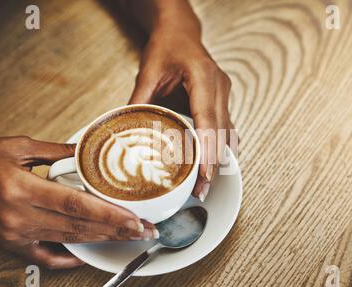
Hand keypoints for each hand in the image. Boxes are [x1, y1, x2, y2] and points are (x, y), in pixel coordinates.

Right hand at [0, 137, 156, 268]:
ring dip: (101, 240)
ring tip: (127, 238)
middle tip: (143, 231)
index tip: (134, 219)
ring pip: (68, 240)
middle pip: (78, 226)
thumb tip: (86, 151)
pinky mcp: (10, 242)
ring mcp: (15, 233)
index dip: (110, 214)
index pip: (77, 205)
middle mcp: (20, 216)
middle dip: (116, 230)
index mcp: (22, 188)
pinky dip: (67, 258)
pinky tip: (86, 255)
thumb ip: (56, 151)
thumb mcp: (17, 146)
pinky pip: (44, 256)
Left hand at [129, 26, 236, 201]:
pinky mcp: (222, 99)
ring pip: (227, 133)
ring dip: (218, 160)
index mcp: (203, 77)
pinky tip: (212, 164)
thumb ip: (139, 102)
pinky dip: (219, 147)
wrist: (179, 31)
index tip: (203, 177)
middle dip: (213, 164)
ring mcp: (224, 93)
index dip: (207, 152)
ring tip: (205, 184)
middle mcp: (219, 86)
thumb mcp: (148, 73)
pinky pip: (225, 128)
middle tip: (201, 191)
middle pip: (221, 133)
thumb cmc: (166, 46)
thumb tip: (125, 131)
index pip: (208, 122)